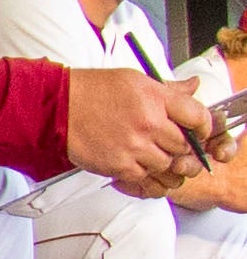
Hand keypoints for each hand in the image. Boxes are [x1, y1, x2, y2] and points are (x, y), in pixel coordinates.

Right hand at [66, 69, 216, 195]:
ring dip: (159, 161)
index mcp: (154, 97)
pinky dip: (141, 173)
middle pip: (184, 146)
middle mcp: (148, 122)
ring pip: (167, 165)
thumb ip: (167, 89)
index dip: (203, 127)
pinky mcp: (120, 165)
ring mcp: (134, 146)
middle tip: (163, 141)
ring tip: (144, 151)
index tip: (198, 131)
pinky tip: (131, 160)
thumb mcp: (132, 80)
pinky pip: (145, 178)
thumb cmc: (89, 91)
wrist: (55, 107)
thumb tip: (192, 87)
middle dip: (177, 146)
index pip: (198, 117)